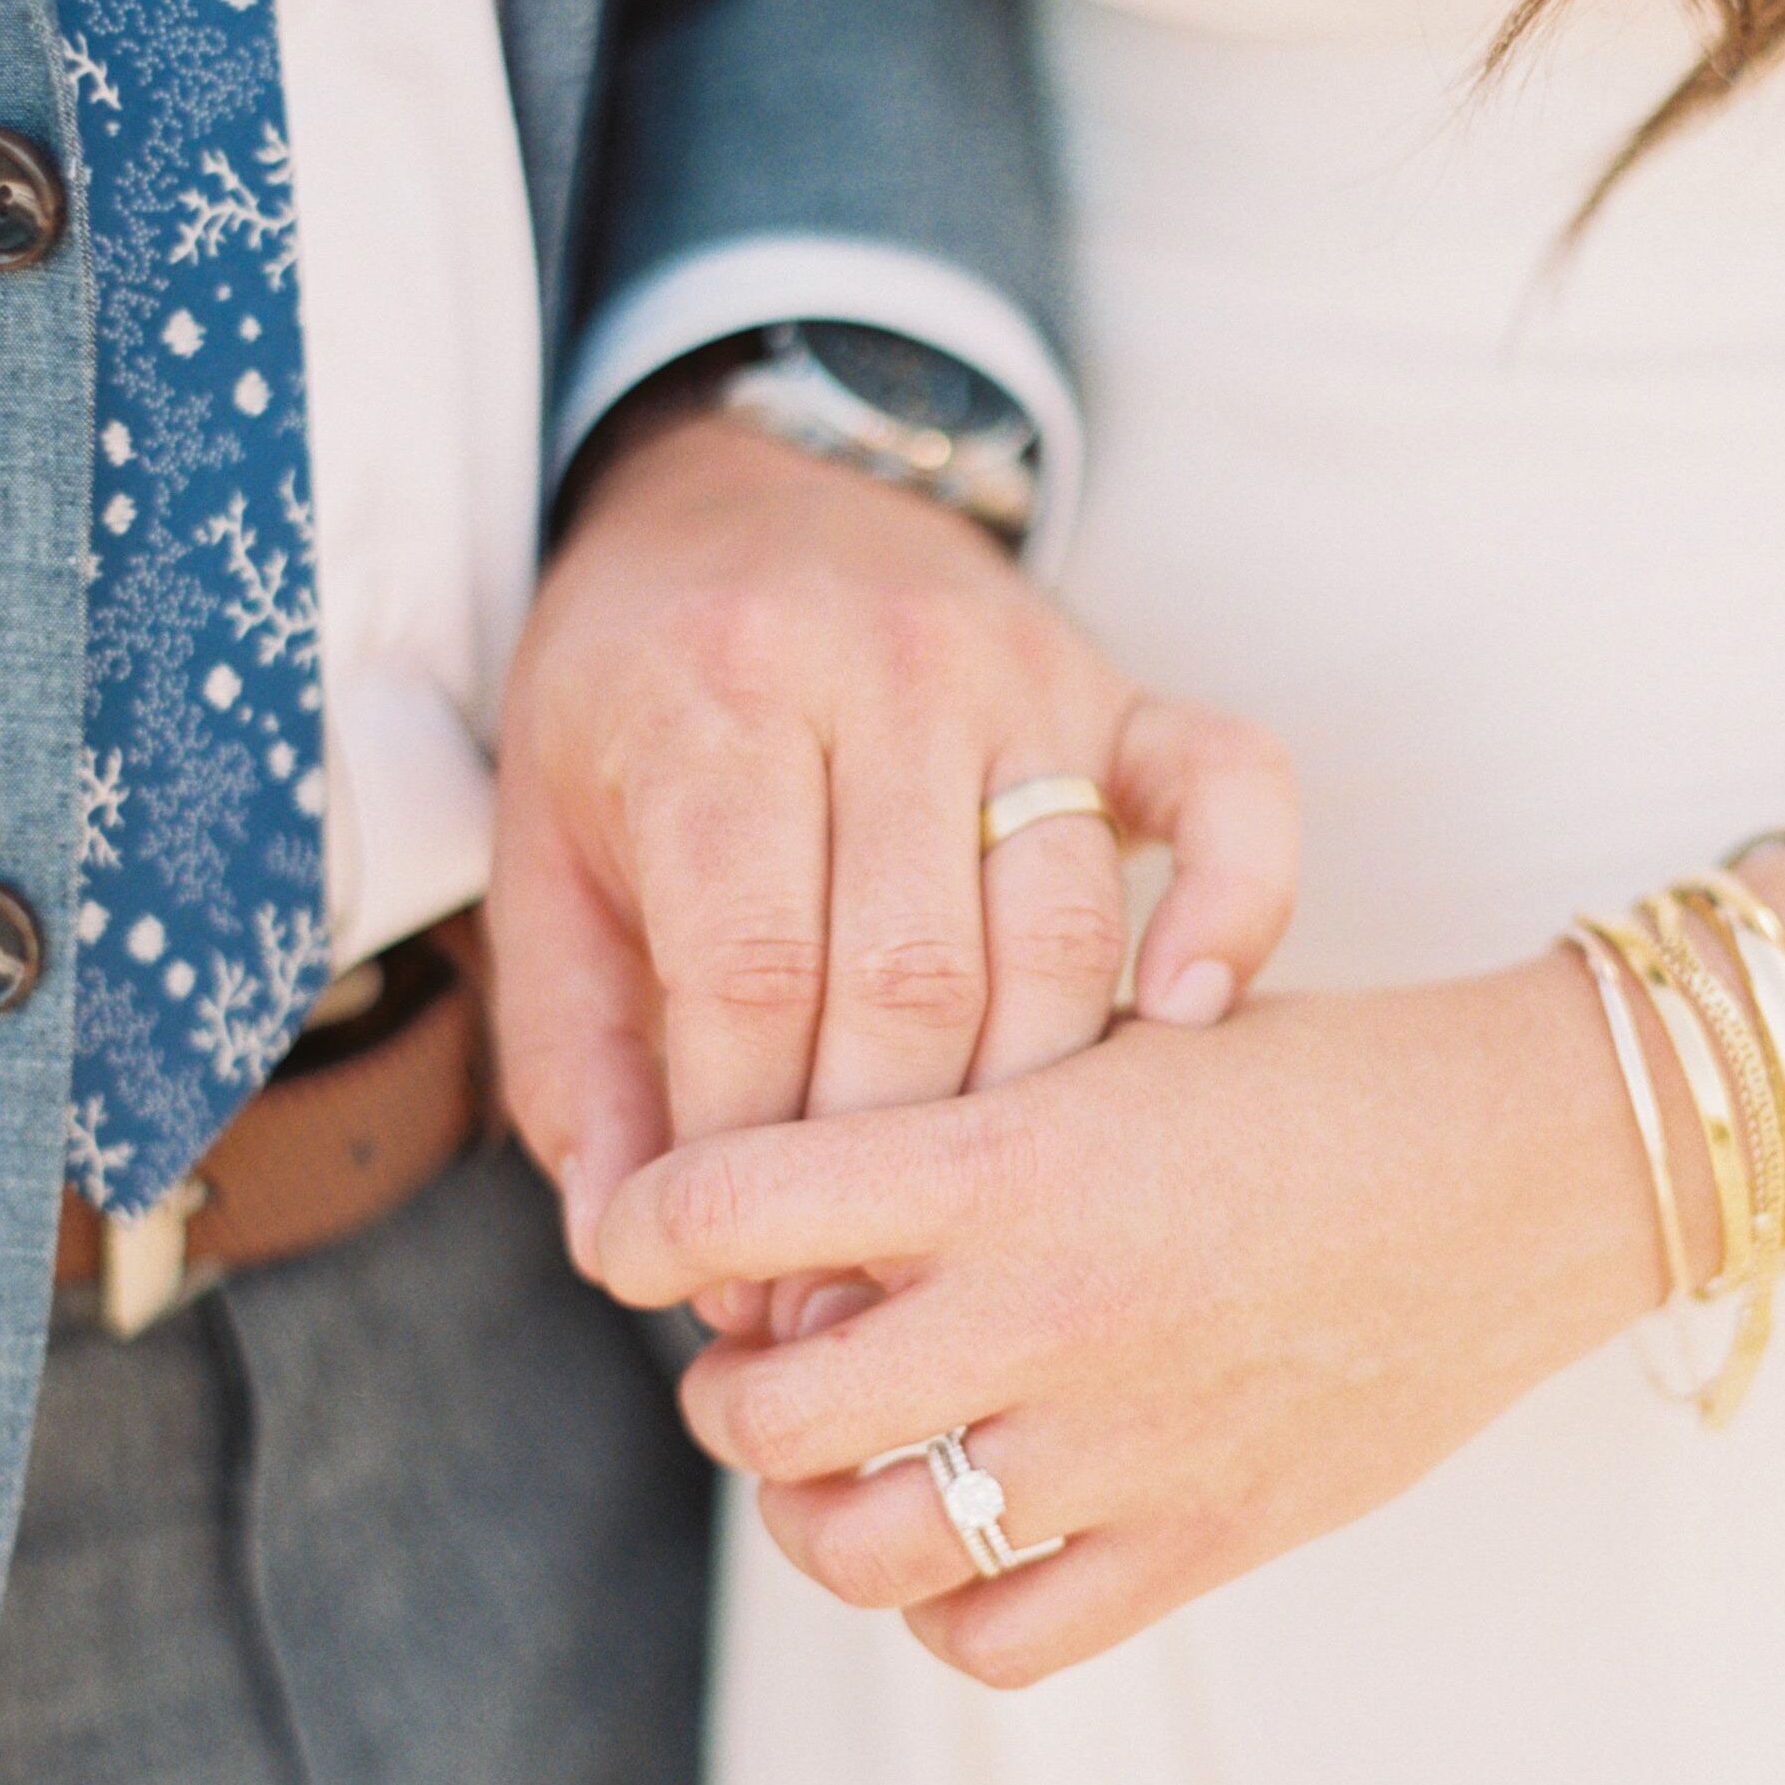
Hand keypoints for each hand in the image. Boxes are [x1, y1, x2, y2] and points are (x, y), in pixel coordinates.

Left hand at [491, 410, 1298, 1284]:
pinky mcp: (1125, 690)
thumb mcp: (548, 855)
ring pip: (1063, 931)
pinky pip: (1234, 791)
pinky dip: (1236, 909)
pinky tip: (1184, 1020)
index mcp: (714, 701)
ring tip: (968, 1227)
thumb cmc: (638, 702)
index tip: (731, 1274)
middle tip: (847, 1292)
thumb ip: (577, 1049)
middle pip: (913, 974)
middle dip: (876, 1165)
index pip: (750, 972)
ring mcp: (1027, 675)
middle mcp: (883, 672)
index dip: (744, 1154)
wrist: (749, 492)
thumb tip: (629, 1242)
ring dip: (1025, 1104)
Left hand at [584, 952, 1669, 1687]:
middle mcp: (1050, 1307)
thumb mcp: (1127, 1037)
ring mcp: (1125, 1443)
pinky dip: (942, 1605)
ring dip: (808, 1506)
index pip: (733, 1206)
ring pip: (856, 1546)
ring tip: (836, 1458)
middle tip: (751, 1352)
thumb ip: (967, 1111)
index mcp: (1020, 1152)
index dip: (640, 1225)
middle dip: (723, 1384)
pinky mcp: (1202, 1537)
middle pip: (765, 1408)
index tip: (636, 1233)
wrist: (1532, 1163)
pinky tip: (963, 1535)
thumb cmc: (1326, 1077)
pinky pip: (996, 1639)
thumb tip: (800, 1201)